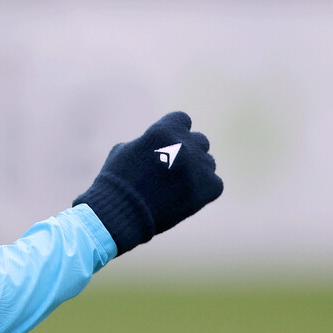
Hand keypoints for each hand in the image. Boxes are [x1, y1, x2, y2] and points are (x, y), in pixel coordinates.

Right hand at [74, 111, 223, 254]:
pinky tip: (186, 197)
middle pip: (199, 140)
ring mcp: (198, 166)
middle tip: (174, 168)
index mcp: (163, 131)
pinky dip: (203, 190)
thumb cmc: (117, 182)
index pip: (182, 119)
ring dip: (197, 170)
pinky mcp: (208, 188)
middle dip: (188, 151)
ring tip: (177, 187)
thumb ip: (147, 142)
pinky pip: (215, 183)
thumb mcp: (124, 151)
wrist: (121, 212)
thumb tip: (156, 145)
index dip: (175, 131)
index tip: (168, 144)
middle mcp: (185, 145)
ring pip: (208, 162)